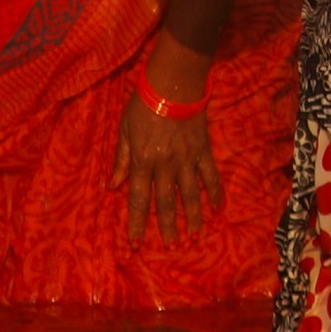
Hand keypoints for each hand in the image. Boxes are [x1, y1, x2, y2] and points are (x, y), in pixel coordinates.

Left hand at [110, 88, 224, 245]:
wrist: (173, 84)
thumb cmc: (143, 105)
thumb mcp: (124, 130)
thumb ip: (121, 160)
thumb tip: (113, 187)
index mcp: (142, 161)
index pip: (139, 200)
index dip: (137, 224)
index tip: (136, 244)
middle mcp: (165, 165)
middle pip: (165, 203)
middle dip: (167, 227)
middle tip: (171, 247)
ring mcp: (187, 159)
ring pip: (189, 195)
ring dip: (191, 217)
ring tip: (194, 236)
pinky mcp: (203, 151)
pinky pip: (210, 176)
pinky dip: (214, 192)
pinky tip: (217, 208)